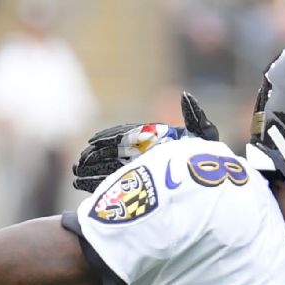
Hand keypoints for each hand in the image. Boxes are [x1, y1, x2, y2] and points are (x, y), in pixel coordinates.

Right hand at [71, 91, 219, 191]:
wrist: (208, 189)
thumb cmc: (206, 163)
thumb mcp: (203, 139)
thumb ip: (195, 119)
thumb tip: (185, 95)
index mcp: (154, 140)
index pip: (127, 135)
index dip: (109, 138)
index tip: (94, 142)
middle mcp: (143, 154)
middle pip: (113, 152)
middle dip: (95, 155)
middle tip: (80, 160)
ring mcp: (137, 170)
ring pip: (109, 167)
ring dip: (91, 169)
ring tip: (76, 172)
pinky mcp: (133, 187)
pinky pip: (112, 183)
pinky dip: (96, 183)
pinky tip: (80, 185)